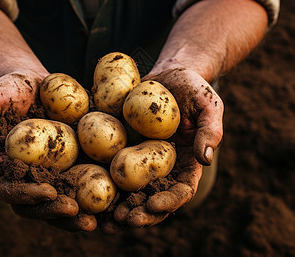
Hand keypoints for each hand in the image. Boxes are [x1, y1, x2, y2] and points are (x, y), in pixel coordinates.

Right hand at [0, 72, 96, 230]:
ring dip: (77, 215)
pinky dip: (95, 196)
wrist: (35, 82)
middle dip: (56, 212)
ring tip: (95, 221)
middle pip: (39, 204)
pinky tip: (112, 201)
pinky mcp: (72, 165)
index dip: (28, 196)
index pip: (11, 191)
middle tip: (76, 212)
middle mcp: (29, 177)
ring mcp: (52, 173)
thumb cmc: (8, 91)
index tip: (48, 192)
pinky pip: (84, 184)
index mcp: (5, 169)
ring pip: (63, 200)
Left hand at [109, 68, 223, 228]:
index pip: (181, 190)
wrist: (167, 76)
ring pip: (128, 191)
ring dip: (116, 207)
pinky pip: (108, 168)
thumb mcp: (208, 104)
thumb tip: (205, 158)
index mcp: (186, 164)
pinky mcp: (120, 149)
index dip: (169, 201)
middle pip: (151, 198)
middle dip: (139, 213)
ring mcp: (139, 161)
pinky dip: (98, 183)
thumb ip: (210, 130)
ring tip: (104, 218)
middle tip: (124, 219)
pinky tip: (84, 192)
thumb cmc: (193, 89)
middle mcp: (162, 168)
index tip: (153, 205)